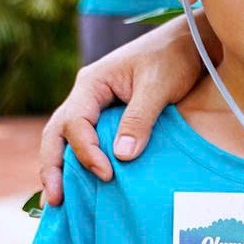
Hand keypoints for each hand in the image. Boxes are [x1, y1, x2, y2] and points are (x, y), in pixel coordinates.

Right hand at [38, 17, 206, 205]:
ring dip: (62, 166)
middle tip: (55, 199)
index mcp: (92, 83)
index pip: (75, 123)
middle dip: (52, 166)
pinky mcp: (110, 115)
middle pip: (57, 133)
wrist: (191, 43)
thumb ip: (140, 119)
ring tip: (60, 200)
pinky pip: (88, 139)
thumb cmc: (174, 57)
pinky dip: (81, 160)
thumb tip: (121, 157)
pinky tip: (84, 183)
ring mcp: (96, 105)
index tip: (107, 173)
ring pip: (68, 138)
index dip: (86, 152)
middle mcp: (87, 95)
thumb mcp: (158, 86)